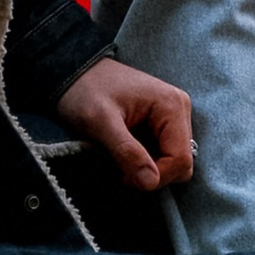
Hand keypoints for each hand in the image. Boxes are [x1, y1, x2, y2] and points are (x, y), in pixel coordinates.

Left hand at [55, 54, 191, 192]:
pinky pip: (164, 153)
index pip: (181, 160)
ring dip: (148, 168)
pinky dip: (146, 160)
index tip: (124, 178)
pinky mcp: (162, 122)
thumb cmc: (84, 91)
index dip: (156, 178)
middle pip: (182, 163)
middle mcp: (179, 109)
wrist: (73, 72)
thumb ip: (126, 152)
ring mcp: (172, 116)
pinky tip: (126, 150)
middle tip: (121, 169)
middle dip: (153, 174)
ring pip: (174, 161)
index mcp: (171, 105)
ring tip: (121, 156)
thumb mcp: (100, 123)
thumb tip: (151, 183)